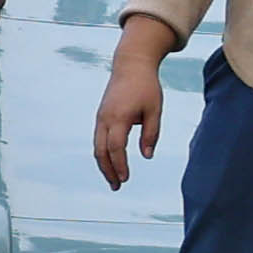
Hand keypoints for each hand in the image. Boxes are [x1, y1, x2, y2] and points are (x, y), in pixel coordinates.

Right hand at [94, 53, 165, 188]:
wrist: (131, 65)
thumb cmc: (147, 87)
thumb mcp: (155, 110)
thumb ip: (151, 133)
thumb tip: (147, 156)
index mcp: (119, 117)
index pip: (116, 148)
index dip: (120, 165)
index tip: (126, 179)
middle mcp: (105, 119)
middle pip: (101, 151)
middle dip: (108, 170)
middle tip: (117, 186)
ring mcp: (101, 117)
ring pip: (97, 146)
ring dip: (104, 164)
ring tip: (114, 179)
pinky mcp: (101, 116)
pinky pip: (99, 139)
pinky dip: (104, 153)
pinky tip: (112, 162)